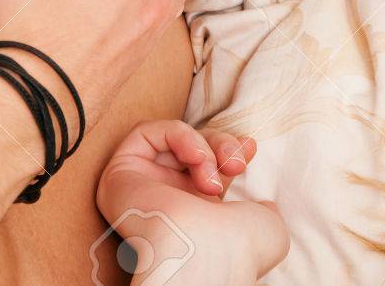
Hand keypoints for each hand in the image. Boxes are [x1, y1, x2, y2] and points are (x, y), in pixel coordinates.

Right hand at [96, 120, 287, 284]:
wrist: (209, 252)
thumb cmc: (239, 246)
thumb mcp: (265, 224)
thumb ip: (264, 210)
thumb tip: (265, 206)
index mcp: (192, 215)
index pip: (206, 169)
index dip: (227, 150)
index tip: (248, 149)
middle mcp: (161, 202)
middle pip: (189, 150)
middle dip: (219, 146)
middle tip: (235, 164)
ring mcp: (138, 189)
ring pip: (169, 140)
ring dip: (201, 146)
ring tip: (213, 172)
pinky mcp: (119, 174)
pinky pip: (146, 132)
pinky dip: (179, 135)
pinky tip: (196, 157)